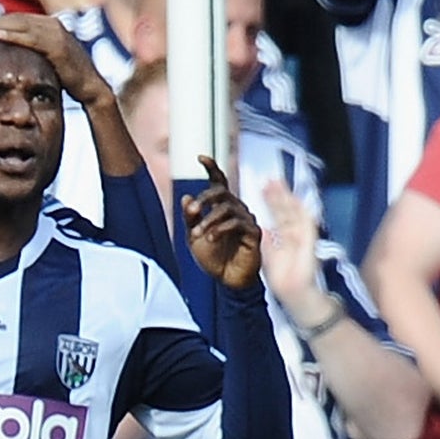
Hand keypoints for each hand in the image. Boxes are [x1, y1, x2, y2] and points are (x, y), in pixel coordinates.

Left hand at [0, 12, 107, 105]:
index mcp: (50, 25)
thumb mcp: (50, 60)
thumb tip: (18, 57)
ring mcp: (56, 33)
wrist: (91, 87)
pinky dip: (14, 36)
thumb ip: (36, 52)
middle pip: (17, 19)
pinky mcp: (57, 46)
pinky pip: (31, 38)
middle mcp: (53, 25)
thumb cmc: (70, 78)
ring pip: (20, 25)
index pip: (19, 20)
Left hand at [182, 156, 262, 290]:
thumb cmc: (214, 259)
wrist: (228, 280)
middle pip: (221, 192)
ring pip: (227, 208)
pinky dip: (221, 229)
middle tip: (192, 211)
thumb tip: (186, 198)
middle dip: (204, 199)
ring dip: (209, 220)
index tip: (201, 157)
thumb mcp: (194, 238)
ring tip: (198, 234)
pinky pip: (237, 223)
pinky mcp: (253, 233)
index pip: (219, 182)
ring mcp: (246, 219)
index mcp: (222, 206)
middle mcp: (236, 208)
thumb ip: (190, 219)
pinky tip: (211, 239)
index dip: (212, 168)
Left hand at [260, 180, 321, 316]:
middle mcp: (294, 232)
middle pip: (284, 208)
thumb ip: (266, 239)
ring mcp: (303, 233)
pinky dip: (299, 208)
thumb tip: (259, 226)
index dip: (269, 201)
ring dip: (285, 197)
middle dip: (276, 194)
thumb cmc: (282, 278)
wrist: (293, 291)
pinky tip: (291, 197)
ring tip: (274, 183)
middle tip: (266, 179)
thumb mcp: (268, 254)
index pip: (277, 214)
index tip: (260, 188)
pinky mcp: (310, 237)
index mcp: (284, 236)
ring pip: (293, 210)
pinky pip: (305, 219)